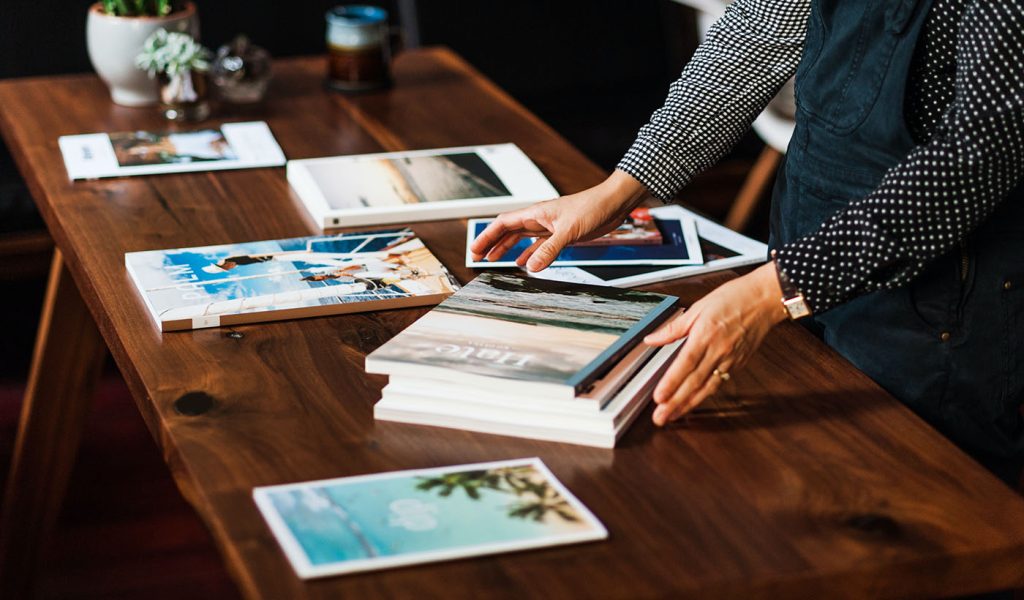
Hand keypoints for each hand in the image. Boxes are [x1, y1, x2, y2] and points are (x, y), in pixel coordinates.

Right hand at [470, 170, 647, 271]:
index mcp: (535, 213)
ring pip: (521, 238)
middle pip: (508, 231)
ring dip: (507, 248)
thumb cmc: (592, 207)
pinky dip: (528, 254)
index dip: (487, 236)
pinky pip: (538, 245)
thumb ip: (549, 250)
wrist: (612, 204)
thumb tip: (531, 268)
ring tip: (493, 260)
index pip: (503, 224)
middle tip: (478, 256)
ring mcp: (549, 226)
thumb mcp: (569, 231)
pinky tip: (525, 263)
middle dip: (492, 243)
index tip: (475, 249)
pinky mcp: (560, 234)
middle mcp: (539, 219)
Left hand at [644, 262, 787, 425]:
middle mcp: (718, 351)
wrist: (764, 300)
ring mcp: (730, 360)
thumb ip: (673, 328)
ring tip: (673, 416)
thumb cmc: (733, 299)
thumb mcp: (698, 308)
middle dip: (676, 402)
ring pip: (707, 388)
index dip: (672, 383)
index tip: (659, 397)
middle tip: (661, 417)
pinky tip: (693, 403)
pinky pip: (719, 383)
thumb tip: (652, 339)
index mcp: (706, 335)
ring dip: (689, 404)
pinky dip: (705, 396)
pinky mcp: (738, 364)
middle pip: (694, 382)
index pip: (685, 364)